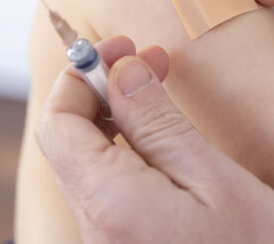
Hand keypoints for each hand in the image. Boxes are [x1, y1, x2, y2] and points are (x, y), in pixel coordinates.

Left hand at [35, 36, 273, 243]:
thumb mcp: (215, 179)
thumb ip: (158, 124)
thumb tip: (121, 72)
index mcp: (110, 203)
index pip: (58, 123)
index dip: (82, 76)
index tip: (120, 48)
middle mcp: (95, 230)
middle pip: (70, 142)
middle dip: (104, 92)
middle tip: (150, 62)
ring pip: (90, 166)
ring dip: (118, 121)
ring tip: (161, 95)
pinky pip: (110, 192)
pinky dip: (129, 156)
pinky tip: (165, 144)